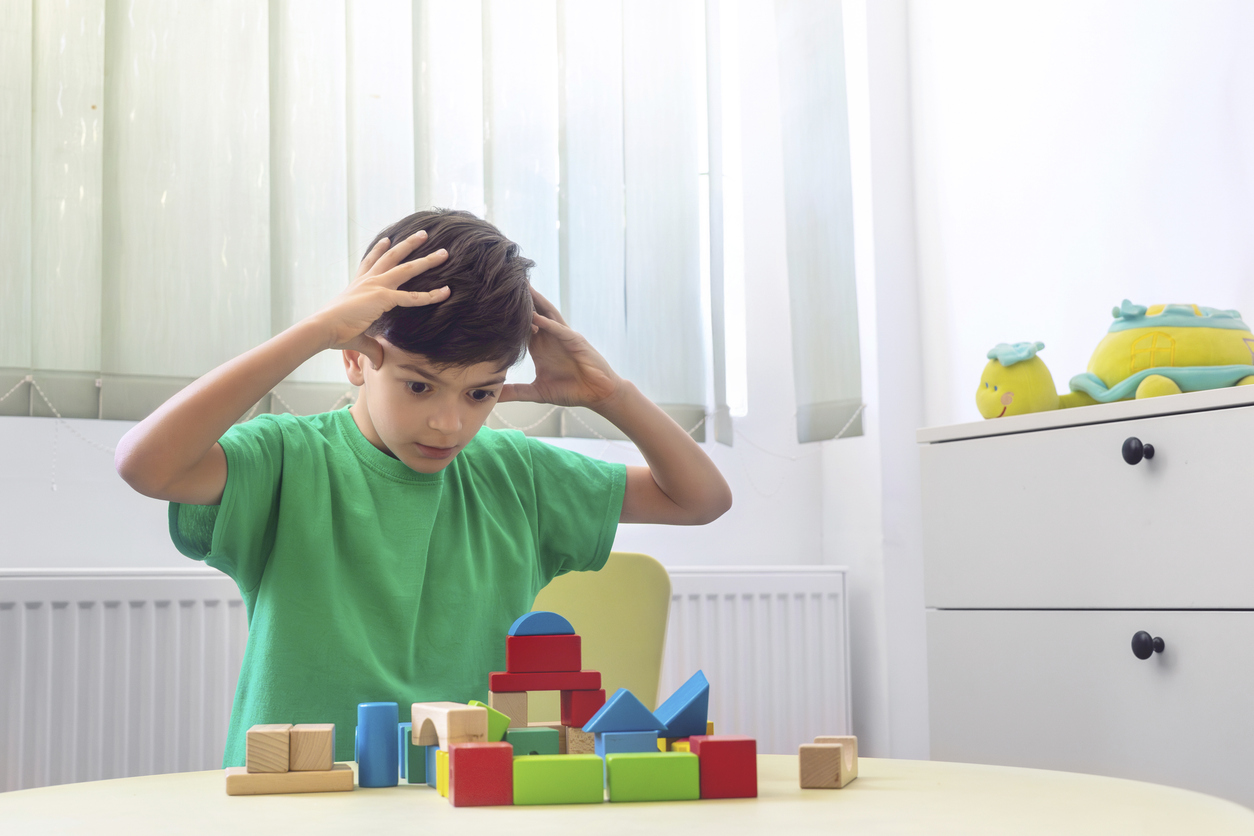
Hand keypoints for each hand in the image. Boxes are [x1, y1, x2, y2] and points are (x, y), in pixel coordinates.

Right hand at [312, 231, 449, 369]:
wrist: (323, 328)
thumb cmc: (334, 331)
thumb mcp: (356, 337)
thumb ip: (371, 347)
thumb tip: (379, 362)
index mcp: (357, 285)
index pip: (370, 262)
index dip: (379, 250)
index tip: (386, 240)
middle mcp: (368, 281)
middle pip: (392, 257)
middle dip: (409, 245)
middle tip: (423, 235)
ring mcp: (376, 286)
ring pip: (406, 268)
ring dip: (426, 260)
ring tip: (443, 253)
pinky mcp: (383, 297)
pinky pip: (412, 297)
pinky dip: (430, 296)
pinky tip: (445, 292)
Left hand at [500, 288, 624, 410]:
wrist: (597, 394)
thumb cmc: (571, 390)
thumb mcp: (537, 392)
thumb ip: (515, 392)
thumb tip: (493, 397)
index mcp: (539, 346)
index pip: (519, 325)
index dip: (505, 314)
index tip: (487, 302)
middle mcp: (550, 337)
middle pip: (532, 312)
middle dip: (519, 299)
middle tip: (501, 282)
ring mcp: (563, 337)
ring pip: (546, 314)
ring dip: (534, 301)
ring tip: (519, 287)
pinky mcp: (575, 342)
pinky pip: (559, 330)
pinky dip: (548, 323)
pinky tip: (535, 316)